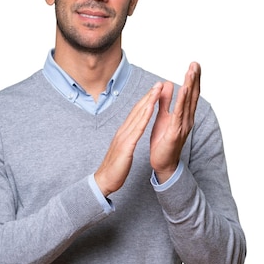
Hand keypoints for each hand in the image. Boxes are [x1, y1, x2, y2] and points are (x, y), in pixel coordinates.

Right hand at [94, 82, 162, 196]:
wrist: (104, 180)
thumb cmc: (115, 167)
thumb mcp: (123, 149)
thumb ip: (127, 139)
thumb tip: (132, 132)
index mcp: (124, 132)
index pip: (136, 113)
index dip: (146, 100)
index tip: (155, 91)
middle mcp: (123, 131)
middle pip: (137, 110)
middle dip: (149, 95)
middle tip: (159, 83)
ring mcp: (124, 137)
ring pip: (138, 115)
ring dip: (148, 101)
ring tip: (158, 90)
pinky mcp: (126, 146)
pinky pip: (137, 129)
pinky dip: (144, 117)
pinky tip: (150, 108)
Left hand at [150, 62, 200, 182]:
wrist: (162, 163)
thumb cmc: (162, 142)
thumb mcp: (163, 117)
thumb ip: (166, 102)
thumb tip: (167, 84)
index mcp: (184, 115)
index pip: (190, 94)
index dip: (192, 80)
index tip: (194, 65)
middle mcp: (187, 119)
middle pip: (192, 95)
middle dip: (194, 79)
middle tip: (196, 63)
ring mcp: (183, 125)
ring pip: (188, 102)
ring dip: (190, 85)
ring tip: (192, 71)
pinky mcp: (176, 131)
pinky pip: (179, 113)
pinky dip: (182, 100)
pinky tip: (184, 89)